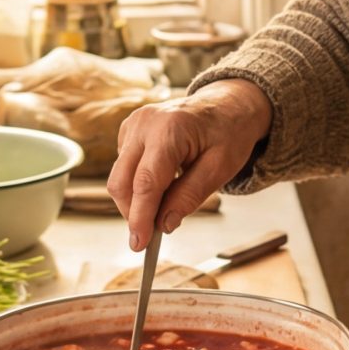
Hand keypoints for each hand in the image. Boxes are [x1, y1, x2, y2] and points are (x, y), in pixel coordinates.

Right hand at [108, 81, 274, 248]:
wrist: (226, 105)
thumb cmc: (228, 133)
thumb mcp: (220, 168)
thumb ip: (190, 196)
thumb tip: (163, 224)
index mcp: (170, 129)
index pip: (146, 182)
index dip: (140, 217)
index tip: (139, 244)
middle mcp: (144, 123)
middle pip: (122, 181)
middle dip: (133, 213)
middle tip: (151, 235)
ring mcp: (133, 124)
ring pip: (119, 177)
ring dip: (136, 200)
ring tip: (166, 202)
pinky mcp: (129, 130)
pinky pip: (124, 167)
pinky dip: (137, 184)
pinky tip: (162, 182)